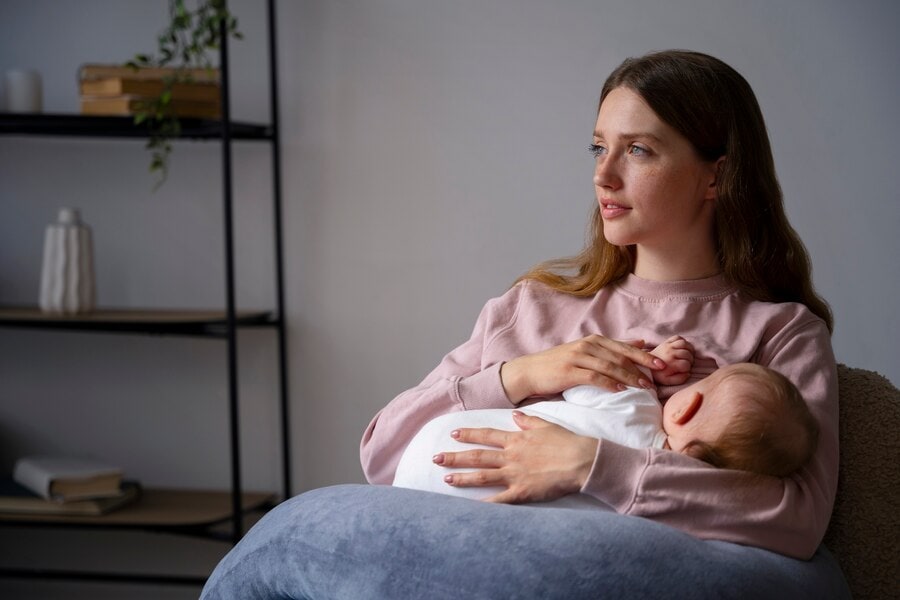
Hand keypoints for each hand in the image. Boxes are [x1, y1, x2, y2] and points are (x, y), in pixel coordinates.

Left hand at [433, 412, 598, 503]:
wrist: (581, 460)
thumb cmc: (567, 442)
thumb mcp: (546, 425)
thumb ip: (528, 421)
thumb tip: (514, 415)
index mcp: (516, 439)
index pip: (486, 436)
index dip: (469, 434)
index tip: (454, 434)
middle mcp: (511, 456)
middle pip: (477, 456)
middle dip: (455, 457)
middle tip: (436, 458)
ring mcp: (514, 474)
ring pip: (482, 476)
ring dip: (462, 477)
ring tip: (446, 478)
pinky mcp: (522, 492)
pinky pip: (499, 500)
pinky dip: (484, 504)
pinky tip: (470, 508)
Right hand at [500, 334, 665, 403]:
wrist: (530, 371)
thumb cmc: (559, 364)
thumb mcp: (586, 352)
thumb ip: (611, 349)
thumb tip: (640, 343)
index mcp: (593, 341)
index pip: (624, 347)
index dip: (645, 356)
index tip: (663, 364)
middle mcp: (587, 346)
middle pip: (620, 356)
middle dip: (642, 366)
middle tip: (659, 376)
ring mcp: (578, 358)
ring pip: (610, 367)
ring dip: (629, 377)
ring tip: (644, 386)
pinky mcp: (569, 371)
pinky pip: (593, 377)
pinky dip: (608, 383)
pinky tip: (620, 390)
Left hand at [650, 335, 693, 385]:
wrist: (646, 365)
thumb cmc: (659, 374)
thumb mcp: (668, 381)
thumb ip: (680, 379)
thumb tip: (688, 373)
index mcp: (671, 364)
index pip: (687, 364)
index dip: (688, 367)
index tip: (684, 369)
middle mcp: (670, 353)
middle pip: (687, 353)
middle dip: (690, 359)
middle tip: (687, 362)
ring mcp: (668, 346)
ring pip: (684, 343)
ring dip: (689, 349)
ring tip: (687, 354)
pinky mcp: (666, 342)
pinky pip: (678, 337)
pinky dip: (683, 341)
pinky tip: (682, 348)